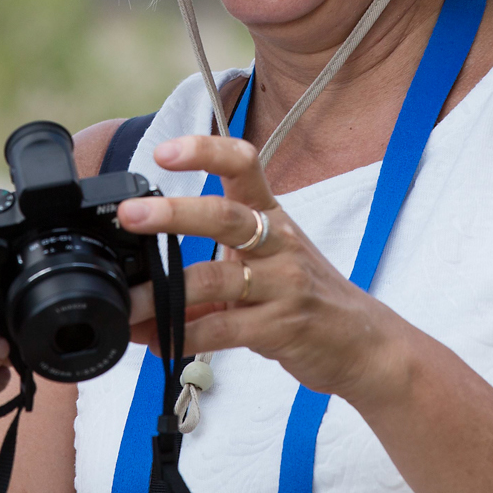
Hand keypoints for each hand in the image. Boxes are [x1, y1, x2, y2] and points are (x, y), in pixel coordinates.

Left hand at [116, 135, 411, 405]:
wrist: (363, 342)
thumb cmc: (307, 295)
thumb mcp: (266, 265)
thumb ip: (210, 272)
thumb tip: (146, 291)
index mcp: (271, 216)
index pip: (243, 165)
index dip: (205, 151)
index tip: (164, 152)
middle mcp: (279, 243)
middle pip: (225, 216)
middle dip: (174, 213)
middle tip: (131, 215)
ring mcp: (282, 285)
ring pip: (217, 278)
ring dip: (164, 292)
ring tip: (128, 303)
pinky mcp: (281, 327)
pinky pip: (224, 329)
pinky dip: (185, 336)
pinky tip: (159, 340)